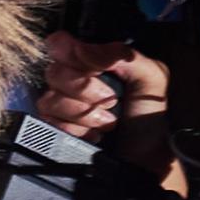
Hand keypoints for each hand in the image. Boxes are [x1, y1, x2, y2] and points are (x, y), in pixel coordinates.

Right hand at [30, 32, 162, 139]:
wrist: (145, 156)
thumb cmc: (148, 116)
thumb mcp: (150, 76)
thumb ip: (122, 55)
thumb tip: (83, 49)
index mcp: (93, 60)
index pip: (61, 43)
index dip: (70, 53)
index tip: (95, 69)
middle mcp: (73, 79)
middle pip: (54, 72)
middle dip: (85, 89)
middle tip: (111, 101)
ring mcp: (61, 104)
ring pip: (50, 99)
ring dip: (83, 113)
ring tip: (107, 122)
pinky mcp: (54, 127)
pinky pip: (49, 122)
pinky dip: (75, 130)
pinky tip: (93, 134)